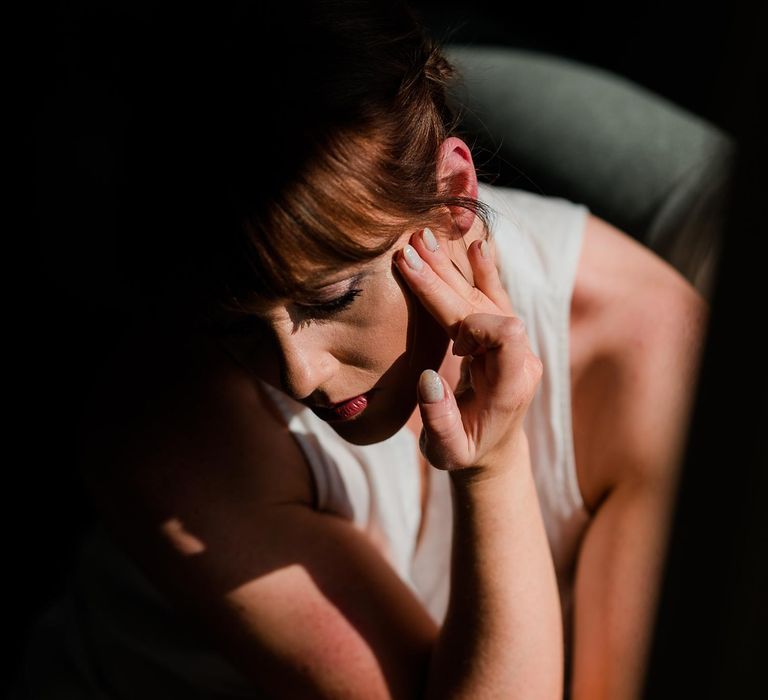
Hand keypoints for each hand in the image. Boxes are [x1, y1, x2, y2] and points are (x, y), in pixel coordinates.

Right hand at [395, 228, 542, 479]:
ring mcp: (516, 344)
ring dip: (452, 269)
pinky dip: (480, 272)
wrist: (491, 449)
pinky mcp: (503, 335)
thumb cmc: (465, 453)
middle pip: (487, 307)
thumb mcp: (448, 451)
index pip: (505, 335)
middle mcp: (521, 358)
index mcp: (512, 386)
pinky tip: (475, 246)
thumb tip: (428, 377)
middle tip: (412, 251)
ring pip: (485, 296)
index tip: (452, 340)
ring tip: (425, 239)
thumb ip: (440, 420)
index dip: (475, 325)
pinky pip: (493, 297)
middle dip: (447, 281)